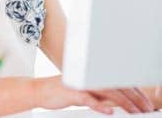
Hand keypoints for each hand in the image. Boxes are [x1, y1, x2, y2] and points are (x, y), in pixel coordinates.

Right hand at [36, 76, 154, 113]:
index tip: (144, 101)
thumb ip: (98, 94)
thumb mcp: (83, 92)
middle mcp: (87, 77)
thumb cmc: (61, 92)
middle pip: (115, 85)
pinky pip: (87, 98)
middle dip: (133, 97)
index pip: (115, 81)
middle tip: (146, 107)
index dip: (132, 90)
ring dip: (123, 101)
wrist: (40, 90)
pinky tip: (109, 111)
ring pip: (106, 91)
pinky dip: (99, 104)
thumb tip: (115, 102)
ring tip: (135, 110)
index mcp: (91, 75)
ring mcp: (80, 84)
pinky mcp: (71, 92)